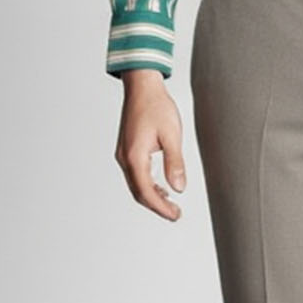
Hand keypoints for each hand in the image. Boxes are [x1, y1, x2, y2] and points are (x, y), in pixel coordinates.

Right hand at [113, 69, 187, 219]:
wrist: (142, 87)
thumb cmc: (156, 106)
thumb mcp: (172, 135)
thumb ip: (175, 163)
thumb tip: (179, 187)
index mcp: (135, 156)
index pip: (146, 192)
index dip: (161, 208)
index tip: (175, 215)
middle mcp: (125, 158)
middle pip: (138, 192)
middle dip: (156, 206)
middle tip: (175, 214)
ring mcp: (124, 154)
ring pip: (135, 184)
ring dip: (152, 196)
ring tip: (170, 204)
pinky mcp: (127, 150)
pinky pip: (135, 174)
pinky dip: (147, 185)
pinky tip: (161, 187)